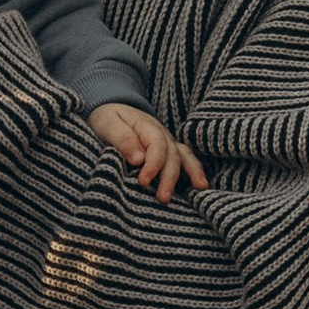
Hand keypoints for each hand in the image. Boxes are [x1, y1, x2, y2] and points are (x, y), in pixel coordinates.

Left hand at [90, 101, 206, 200]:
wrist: (111, 110)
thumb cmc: (108, 119)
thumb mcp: (108, 124)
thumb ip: (122, 139)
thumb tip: (138, 159)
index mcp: (147, 126)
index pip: (157, 146)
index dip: (153, 165)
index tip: (143, 181)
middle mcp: (162, 133)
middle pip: (172, 155)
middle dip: (169, 178)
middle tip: (163, 198)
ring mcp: (168, 142)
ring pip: (184, 156)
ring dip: (191, 173)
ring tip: (199, 189)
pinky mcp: (169, 151)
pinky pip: (186, 159)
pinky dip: (195, 171)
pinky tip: (201, 186)